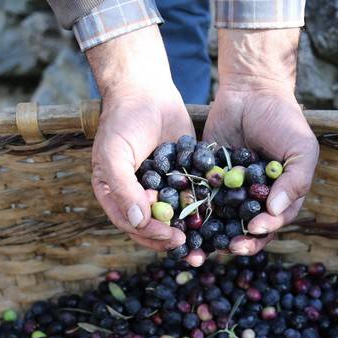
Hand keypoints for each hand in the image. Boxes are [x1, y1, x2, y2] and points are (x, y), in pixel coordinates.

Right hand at [87, 26, 191, 250]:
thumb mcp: (114, 154)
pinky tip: (222, 218)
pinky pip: (195, 198)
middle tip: (191, 246)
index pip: (133, 225)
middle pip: (155, 229)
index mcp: (116, 197)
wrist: (146, 91)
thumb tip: (138, 221)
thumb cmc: (122, 122)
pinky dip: (206, 209)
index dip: (151, 235)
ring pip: (177, 218)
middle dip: (172, 240)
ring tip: (208, 245)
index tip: (170, 237)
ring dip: (191, 233)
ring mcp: (163, 190)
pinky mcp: (185, 178)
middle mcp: (139, 198)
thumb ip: (122, 187)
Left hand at [203, 29, 318, 256]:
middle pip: (246, 231)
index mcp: (279, 198)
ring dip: (211, 239)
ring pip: (220, 223)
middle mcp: (253, 200)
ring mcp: (228, 192)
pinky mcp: (206, 180)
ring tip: (202, 249)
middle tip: (229, 247)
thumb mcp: (300, 149)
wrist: (251, 91)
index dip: (265, 230)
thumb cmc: (283, 121)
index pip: (273, 222)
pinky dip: (191, 215)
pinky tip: (183, 225)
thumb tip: (275, 210)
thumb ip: (295, 181)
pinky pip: (198, 201)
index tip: (253, 228)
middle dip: (238, 242)